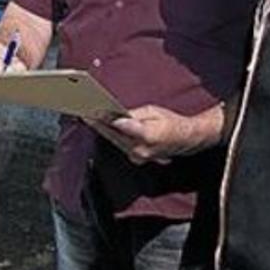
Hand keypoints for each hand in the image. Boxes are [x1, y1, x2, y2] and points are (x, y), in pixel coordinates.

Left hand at [88, 104, 220, 164]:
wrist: (185, 140)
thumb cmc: (171, 122)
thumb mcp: (154, 110)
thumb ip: (134, 115)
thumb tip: (116, 116)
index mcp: (148, 135)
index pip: (121, 126)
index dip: (105, 120)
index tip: (91, 114)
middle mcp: (141, 149)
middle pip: (114, 136)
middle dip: (100, 124)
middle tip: (84, 114)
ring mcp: (138, 157)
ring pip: (115, 141)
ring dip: (104, 131)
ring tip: (90, 119)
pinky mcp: (136, 158)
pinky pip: (121, 145)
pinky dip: (113, 136)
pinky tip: (104, 127)